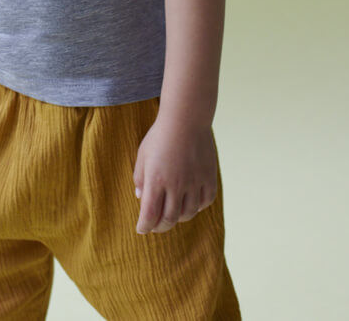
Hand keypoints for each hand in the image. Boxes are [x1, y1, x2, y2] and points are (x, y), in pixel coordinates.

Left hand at [132, 118, 216, 234]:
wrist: (186, 118)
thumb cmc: (160, 135)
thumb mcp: (143, 154)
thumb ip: (140, 177)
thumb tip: (140, 198)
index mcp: (156, 180)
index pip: (149, 215)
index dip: (145, 226)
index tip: (142, 229)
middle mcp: (176, 185)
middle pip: (169, 219)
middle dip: (160, 226)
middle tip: (155, 226)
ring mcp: (194, 182)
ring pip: (187, 214)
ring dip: (178, 218)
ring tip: (172, 214)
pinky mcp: (208, 178)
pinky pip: (204, 202)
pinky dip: (197, 207)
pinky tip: (190, 203)